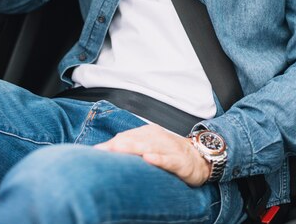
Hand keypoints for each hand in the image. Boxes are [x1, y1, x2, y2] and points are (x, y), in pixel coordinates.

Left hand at [94, 124, 210, 186]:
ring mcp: (169, 148)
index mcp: (148, 134)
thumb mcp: (151, 149)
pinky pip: (168, 159)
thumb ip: (131, 148)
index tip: (95, 152)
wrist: (201, 158)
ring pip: (149, 147)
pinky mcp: (180, 161)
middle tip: (102, 151)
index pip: (126, 137)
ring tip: (117, 149)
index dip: (111, 144)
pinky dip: (158, 158)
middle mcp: (157, 137)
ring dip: (133, 148)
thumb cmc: (170, 153)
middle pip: (134, 140)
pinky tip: (148, 159)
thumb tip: (105, 152)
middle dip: (117, 145)